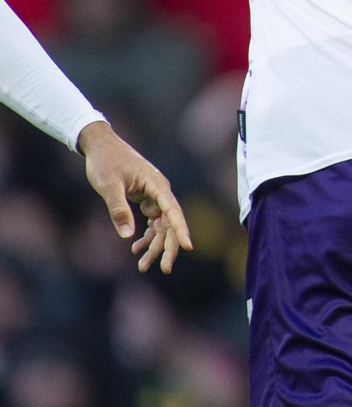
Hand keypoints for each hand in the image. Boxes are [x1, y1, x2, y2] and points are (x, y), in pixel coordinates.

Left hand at [78, 121, 192, 274]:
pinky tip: (136, 247)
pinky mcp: (145, 198)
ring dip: (154, 245)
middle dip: (167, 246)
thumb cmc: (105, 161)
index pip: (173, 211)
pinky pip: (152, 221)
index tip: (188, 247)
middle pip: (170, 223)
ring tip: (142, 266)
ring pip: (161, 225)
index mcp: (156, 185)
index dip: (181, 230)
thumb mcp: (108, 185)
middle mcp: (159, 191)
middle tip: (163, 269)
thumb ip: (118, 209)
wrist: (100, 146)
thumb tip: (128, 236)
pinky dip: (146, 235)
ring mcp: (153, 195)